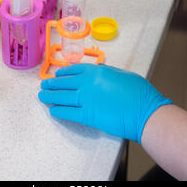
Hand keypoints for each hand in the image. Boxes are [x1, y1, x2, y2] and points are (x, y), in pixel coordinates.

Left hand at [39, 63, 172, 143]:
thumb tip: (98, 71)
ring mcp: (85, 100)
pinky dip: (59, 111)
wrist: (144, 112)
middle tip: (43, 85)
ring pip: (62, 97)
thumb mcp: (122, 74)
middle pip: (64, 83)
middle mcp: (87, 84)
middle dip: (52, 84)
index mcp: (96, 71)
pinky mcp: (87, 116)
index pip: (74, 70)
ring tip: (42, 96)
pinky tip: (52, 110)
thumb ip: (107, 72)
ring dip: (50, 97)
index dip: (63, 73)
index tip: (57, 75)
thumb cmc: (139, 93)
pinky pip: (68, 113)